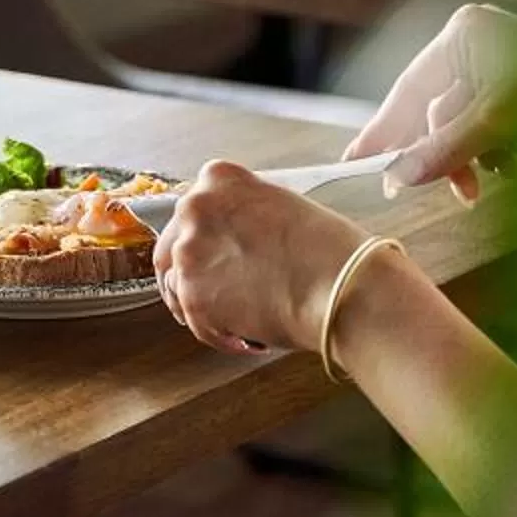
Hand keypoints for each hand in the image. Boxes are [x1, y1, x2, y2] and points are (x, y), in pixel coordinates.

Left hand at [155, 160, 371, 355]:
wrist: (342, 287)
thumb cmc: (330, 249)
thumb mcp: (282, 205)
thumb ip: (245, 213)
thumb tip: (234, 237)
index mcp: (218, 179)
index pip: (193, 211)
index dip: (207, 238)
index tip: (219, 254)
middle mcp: (195, 210)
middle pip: (174, 247)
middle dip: (197, 271)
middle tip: (224, 290)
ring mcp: (189, 254)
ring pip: (176, 286)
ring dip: (201, 303)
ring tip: (234, 317)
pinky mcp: (194, 297)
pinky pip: (195, 322)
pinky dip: (217, 334)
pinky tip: (245, 337)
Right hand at [345, 4, 516, 202]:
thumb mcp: (495, 125)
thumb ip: (442, 150)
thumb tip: (397, 174)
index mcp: (464, 31)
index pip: (411, 87)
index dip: (386, 129)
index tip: (358, 159)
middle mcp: (475, 41)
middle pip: (432, 108)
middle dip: (433, 152)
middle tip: (406, 189)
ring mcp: (495, 63)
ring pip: (457, 123)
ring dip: (465, 159)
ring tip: (475, 189)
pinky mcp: (515, 87)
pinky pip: (481, 125)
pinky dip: (486, 151)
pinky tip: (503, 169)